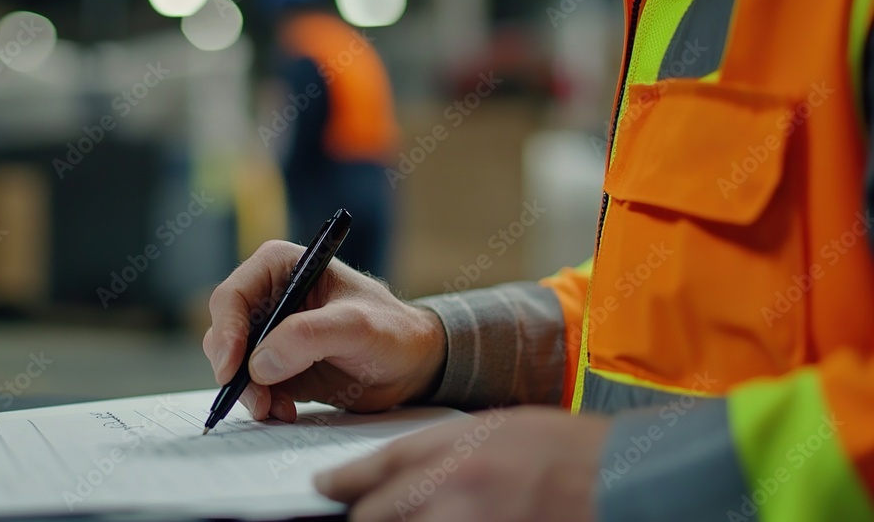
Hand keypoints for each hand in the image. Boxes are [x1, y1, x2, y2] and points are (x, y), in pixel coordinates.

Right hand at [203, 240, 446, 422]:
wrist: (411, 364)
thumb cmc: (391, 330)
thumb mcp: (356, 326)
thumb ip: (308, 336)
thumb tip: (259, 362)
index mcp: (281, 266)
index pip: (232, 296)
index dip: (226, 332)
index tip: (234, 368)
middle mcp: (269, 296)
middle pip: (224, 333)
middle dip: (235, 370)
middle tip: (258, 400)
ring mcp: (271, 332)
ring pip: (233, 364)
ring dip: (249, 392)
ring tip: (278, 409)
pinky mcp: (276, 365)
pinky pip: (251, 386)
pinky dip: (263, 402)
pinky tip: (288, 411)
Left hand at [315, 407, 610, 521]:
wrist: (618, 477)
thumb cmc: (563, 449)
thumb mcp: (496, 430)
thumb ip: (445, 452)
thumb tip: (408, 473)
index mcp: (450, 449)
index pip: (374, 468)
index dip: (342, 481)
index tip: (325, 487)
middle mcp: (448, 489)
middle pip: (373, 517)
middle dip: (365, 518)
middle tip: (362, 514)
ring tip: (407, 517)